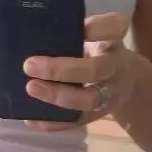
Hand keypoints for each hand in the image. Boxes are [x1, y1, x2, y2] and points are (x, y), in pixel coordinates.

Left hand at [23, 12, 134, 130]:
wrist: (123, 80)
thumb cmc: (95, 51)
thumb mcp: (91, 36)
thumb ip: (70, 33)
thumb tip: (28, 38)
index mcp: (112, 41)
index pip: (114, 28)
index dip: (97, 29)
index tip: (81, 29)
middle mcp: (114, 68)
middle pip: (94, 70)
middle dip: (61, 70)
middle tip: (29, 66)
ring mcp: (108, 95)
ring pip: (88, 100)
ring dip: (58, 96)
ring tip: (30, 88)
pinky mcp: (97, 116)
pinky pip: (76, 122)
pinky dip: (53, 123)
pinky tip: (32, 118)